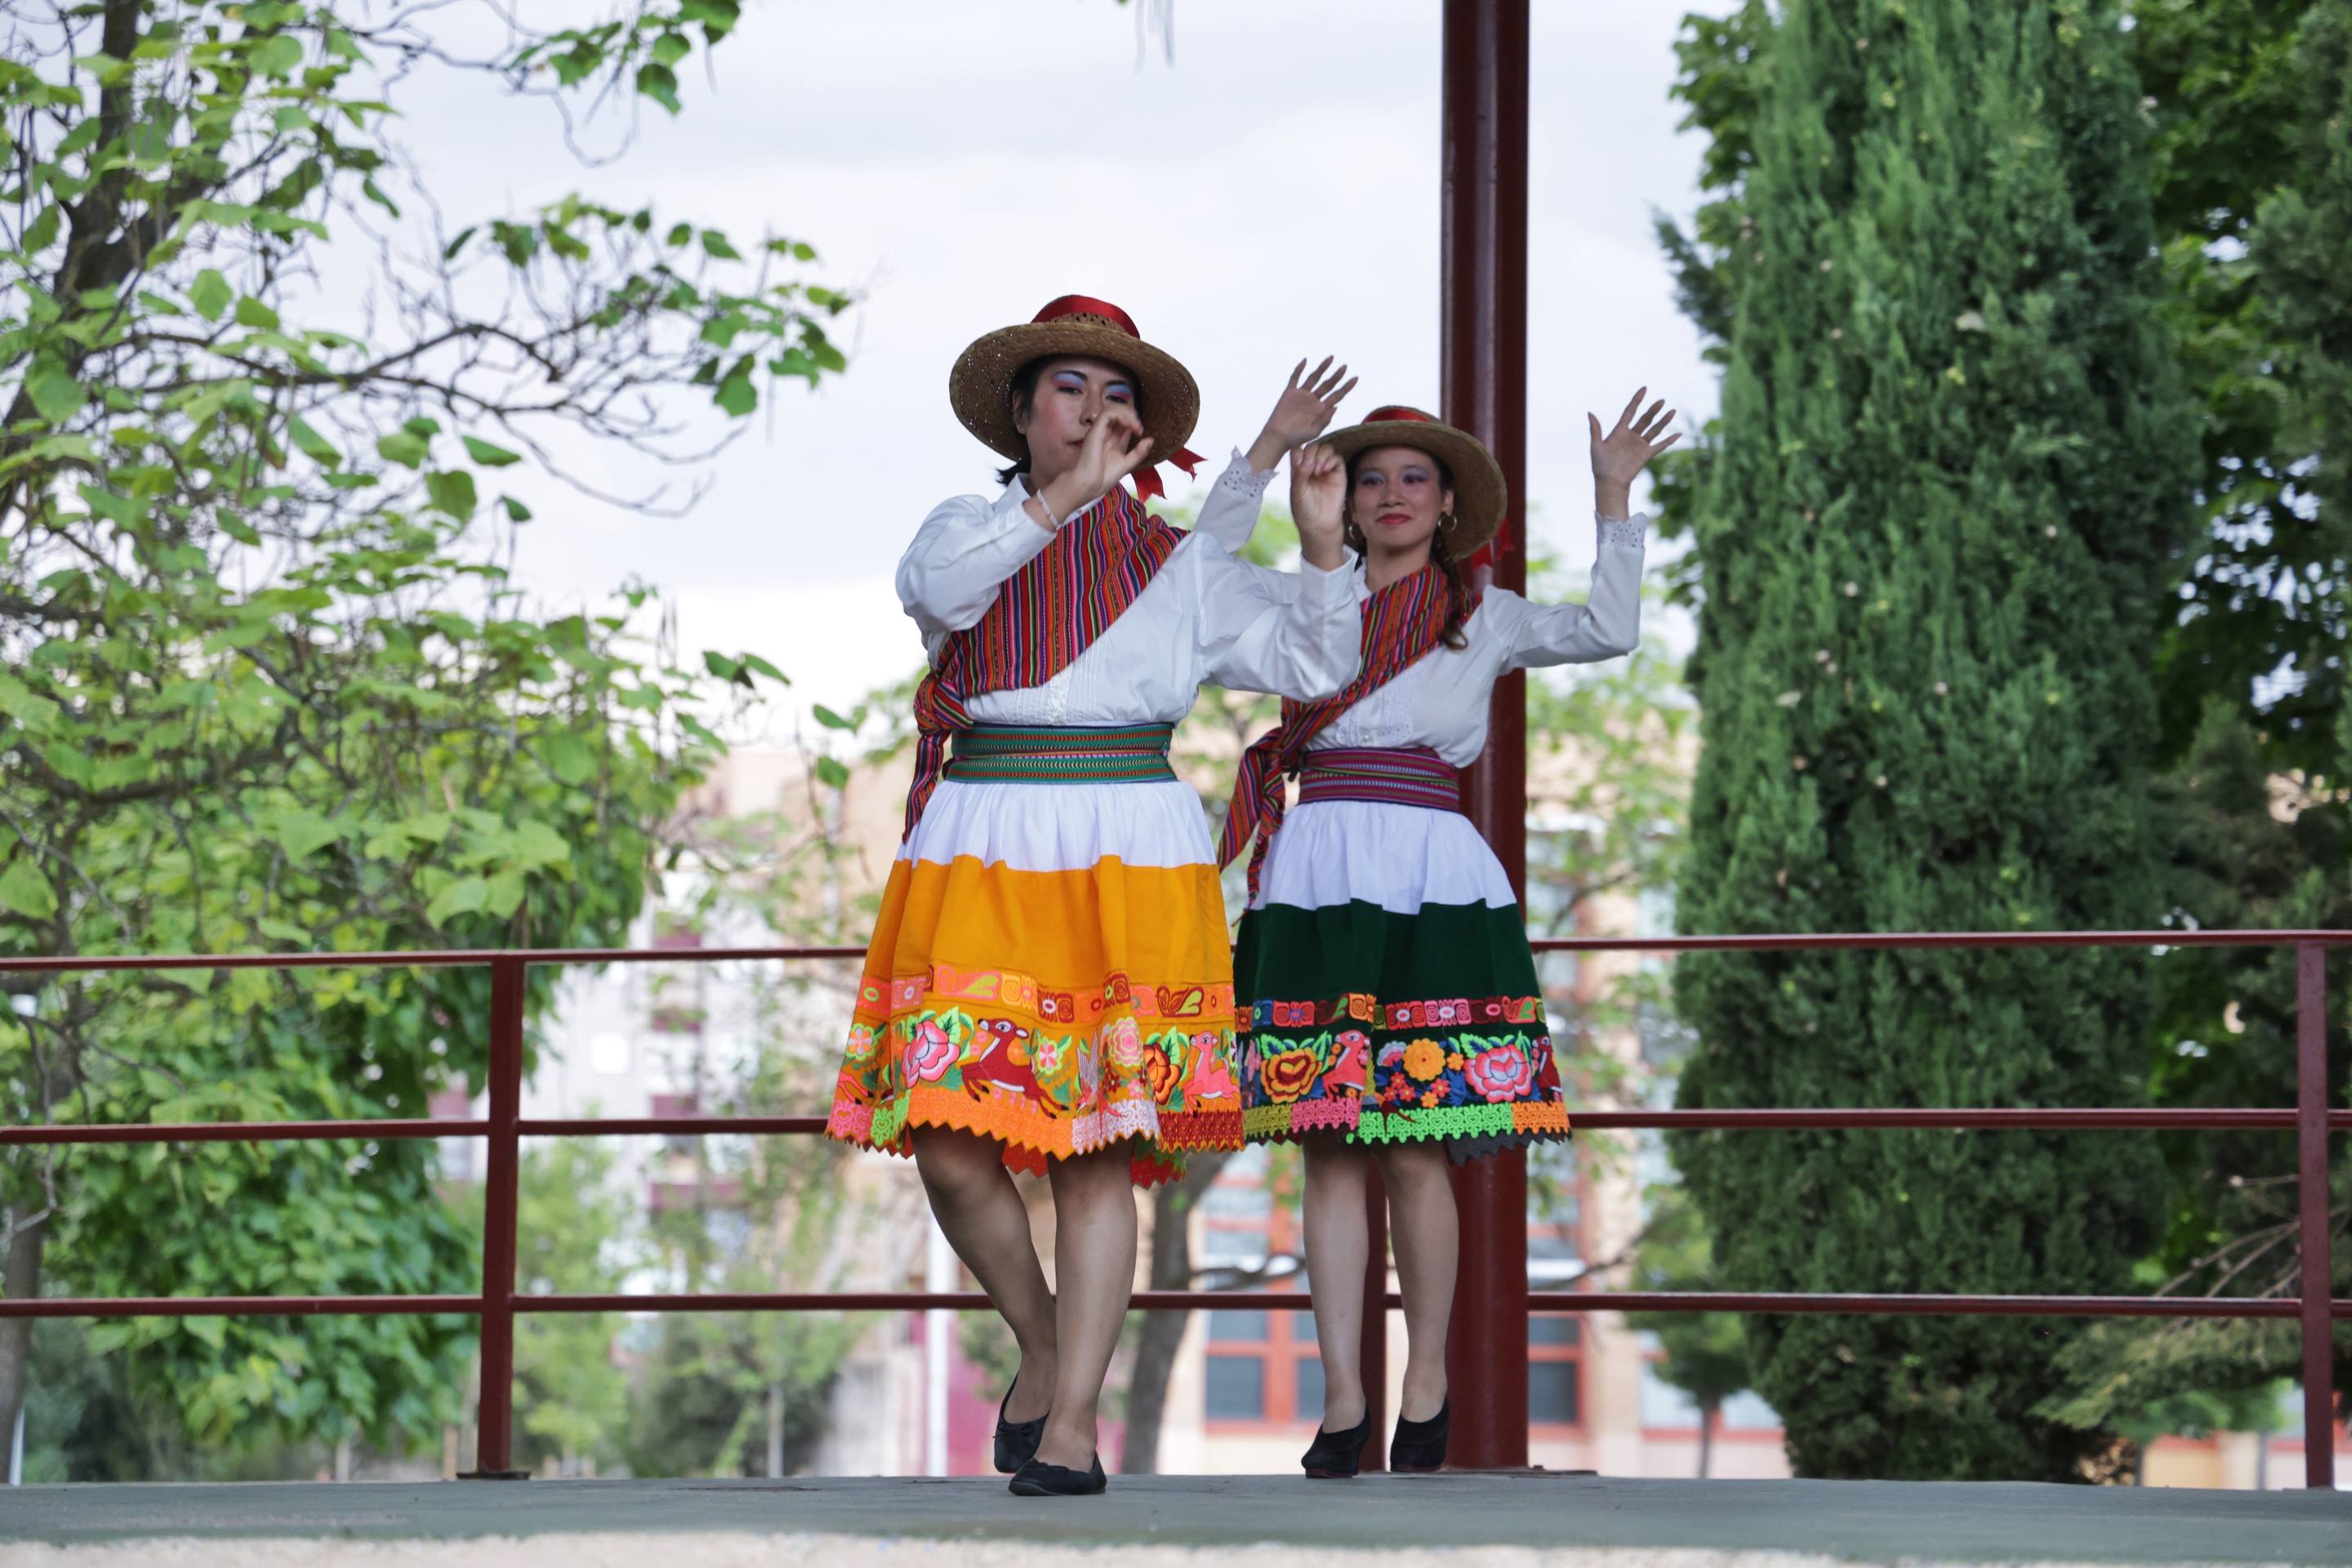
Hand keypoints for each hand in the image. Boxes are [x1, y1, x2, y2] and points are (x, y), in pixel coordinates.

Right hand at [1042, 405, 1155, 520]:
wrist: (1090, 485)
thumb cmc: (1104, 477)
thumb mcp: (1127, 464)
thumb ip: (1139, 452)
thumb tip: (1151, 440)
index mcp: (1112, 439)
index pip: (1123, 421)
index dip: (1134, 421)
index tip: (1140, 432)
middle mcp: (1105, 432)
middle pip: (1119, 412)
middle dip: (1132, 416)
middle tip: (1139, 429)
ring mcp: (1100, 429)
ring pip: (1113, 408)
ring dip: (1128, 414)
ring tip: (1135, 426)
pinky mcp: (1096, 429)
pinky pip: (1108, 413)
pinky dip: (1121, 415)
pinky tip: (1128, 424)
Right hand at [1245, 357, 1356, 472]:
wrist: (1278, 437)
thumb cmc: (1296, 438)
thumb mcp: (1314, 432)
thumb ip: (1325, 420)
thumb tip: (1336, 406)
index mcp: (1321, 409)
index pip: (1337, 395)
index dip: (1346, 387)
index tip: (1355, 378)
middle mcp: (1313, 400)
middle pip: (1328, 385)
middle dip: (1336, 376)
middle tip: (1345, 367)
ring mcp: (1302, 395)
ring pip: (1314, 378)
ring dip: (1322, 368)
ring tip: (1331, 358)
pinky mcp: (1289, 393)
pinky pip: (1295, 378)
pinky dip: (1299, 369)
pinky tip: (1305, 361)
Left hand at [1289, 442, 1346, 569]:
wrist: (1319, 524)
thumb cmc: (1304, 510)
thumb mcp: (1297, 490)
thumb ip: (1300, 472)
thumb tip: (1307, 457)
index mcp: (1299, 470)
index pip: (1298, 451)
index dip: (1300, 453)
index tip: (1299, 466)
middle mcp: (1312, 468)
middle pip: (1312, 447)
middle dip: (1311, 453)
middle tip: (1310, 468)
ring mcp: (1326, 470)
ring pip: (1325, 449)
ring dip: (1321, 455)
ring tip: (1318, 470)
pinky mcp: (1338, 474)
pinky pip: (1337, 458)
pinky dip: (1331, 459)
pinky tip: (1325, 470)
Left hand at [1588, 387, 1678, 515]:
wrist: (1609, 482)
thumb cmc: (1600, 464)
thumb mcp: (1596, 445)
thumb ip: (1595, 429)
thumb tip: (1590, 412)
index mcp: (1620, 431)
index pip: (1630, 411)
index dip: (1637, 400)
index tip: (1644, 389)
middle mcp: (1631, 436)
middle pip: (1645, 419)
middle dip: (1653, 410)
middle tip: (1662, 401)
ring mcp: (1640, 445)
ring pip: (1654, 430)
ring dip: (1663, 421)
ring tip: (1672, 411)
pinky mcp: (1646, 455)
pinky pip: (1660, 446)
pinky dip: (1669, 441)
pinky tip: (1678, 434)